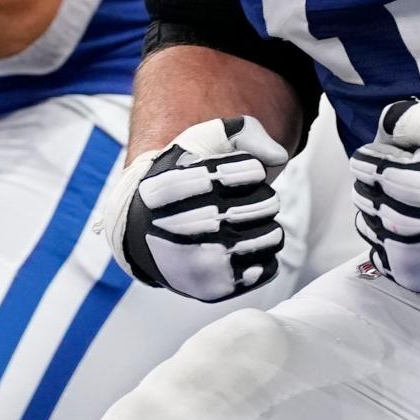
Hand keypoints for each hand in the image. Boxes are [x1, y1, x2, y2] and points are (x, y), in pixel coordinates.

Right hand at [100, 116, 288, 302]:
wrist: (140, 231)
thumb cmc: (179, 176)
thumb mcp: (200, 139)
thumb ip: (244, 131)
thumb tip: (279, 157)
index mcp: (180, 184)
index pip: (253, 171)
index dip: (249, 169)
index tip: (228, 174)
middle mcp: (189, 227)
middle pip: (268, 203)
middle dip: (262, 196)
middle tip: (240, 199)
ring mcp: (201, 262)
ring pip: (272, 236)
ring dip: (266, 224)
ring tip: (242, 223)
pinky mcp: (215, 289)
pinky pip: (268, 266)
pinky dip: (265, 254)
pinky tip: (241, 246)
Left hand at [351, 99, 419, 292]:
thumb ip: (400, 118)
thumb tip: (379, 136)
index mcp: (397, 181)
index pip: (362, 164)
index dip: (382, 153)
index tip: (404, 154)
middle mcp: (394, 221)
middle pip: (362, 194)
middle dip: (379, 181)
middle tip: (410, 176)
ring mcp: (402, 252)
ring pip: (367, 225)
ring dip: (380, 210)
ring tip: (411, 201)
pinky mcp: (413, 274)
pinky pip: (381, 256)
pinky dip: (388, 240)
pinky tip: (411, 227)